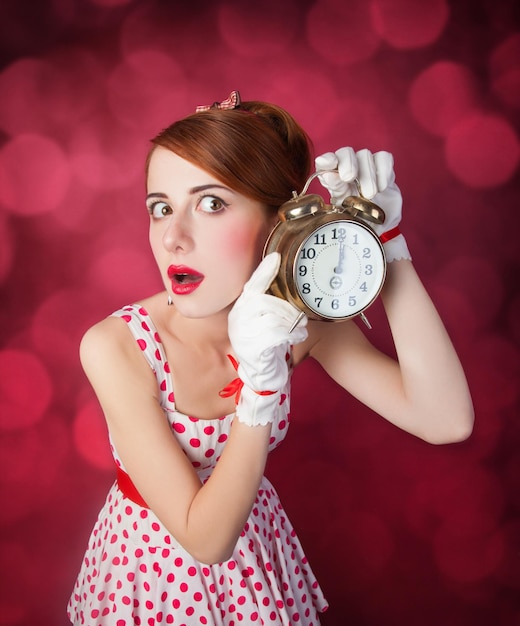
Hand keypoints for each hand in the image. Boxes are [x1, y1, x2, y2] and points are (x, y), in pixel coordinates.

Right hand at [227, 253, 307, 425]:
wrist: (263, 377)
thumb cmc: (267, 346)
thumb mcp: (263, 321)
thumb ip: (267, 303)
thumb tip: (280, 277)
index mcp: (239, 310)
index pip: (251, 286)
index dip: (264, 271)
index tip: (277, 258)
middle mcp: (237, 320)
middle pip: (267, 301)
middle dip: (289, 307)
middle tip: (300, 317)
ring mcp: (243, 335)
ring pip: (275, 317)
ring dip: (293, 323)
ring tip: (300, 329)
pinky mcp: (254, 349)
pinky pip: (278, 333)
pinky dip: (292, 334)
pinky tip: (297, 338)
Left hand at [315, 147, 410, 261]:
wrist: (380, 226)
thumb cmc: (358, 218)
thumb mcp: (345, 210)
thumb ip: (337, 191)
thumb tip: (328, 175)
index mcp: (333, 179)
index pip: (325, 162)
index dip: (326, 160)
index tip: (327, 164)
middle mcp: (348, 169)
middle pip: (345, 152)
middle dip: (347, 163)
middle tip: (349, 178)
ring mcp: (367, 167)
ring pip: (365, 155)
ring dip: (367, 174)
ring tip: (370, 195)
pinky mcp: (383, 168)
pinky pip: (384, 158)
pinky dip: (383, 171)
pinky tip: (382, 187)